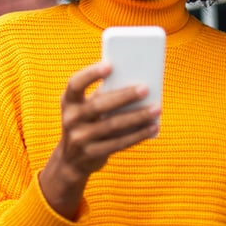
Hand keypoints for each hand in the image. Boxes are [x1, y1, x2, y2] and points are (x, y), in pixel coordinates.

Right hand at [38, 61, 160, 219]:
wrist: (71, 160)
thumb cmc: (87, 122)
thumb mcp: (86, 107)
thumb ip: (103, 95)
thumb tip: (135, 82)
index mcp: (69, 101)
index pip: (76, 83)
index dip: (91, 74)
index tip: (110, 65)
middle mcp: (70, 119)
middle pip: (99, 105)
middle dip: (124, 96)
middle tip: (145, 88)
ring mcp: (79, 138)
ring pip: (112, 125)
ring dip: (137, 116)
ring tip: (156, 108)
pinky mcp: (92, 154)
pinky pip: (119, 143)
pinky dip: (138, 135)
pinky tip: (153, 127)